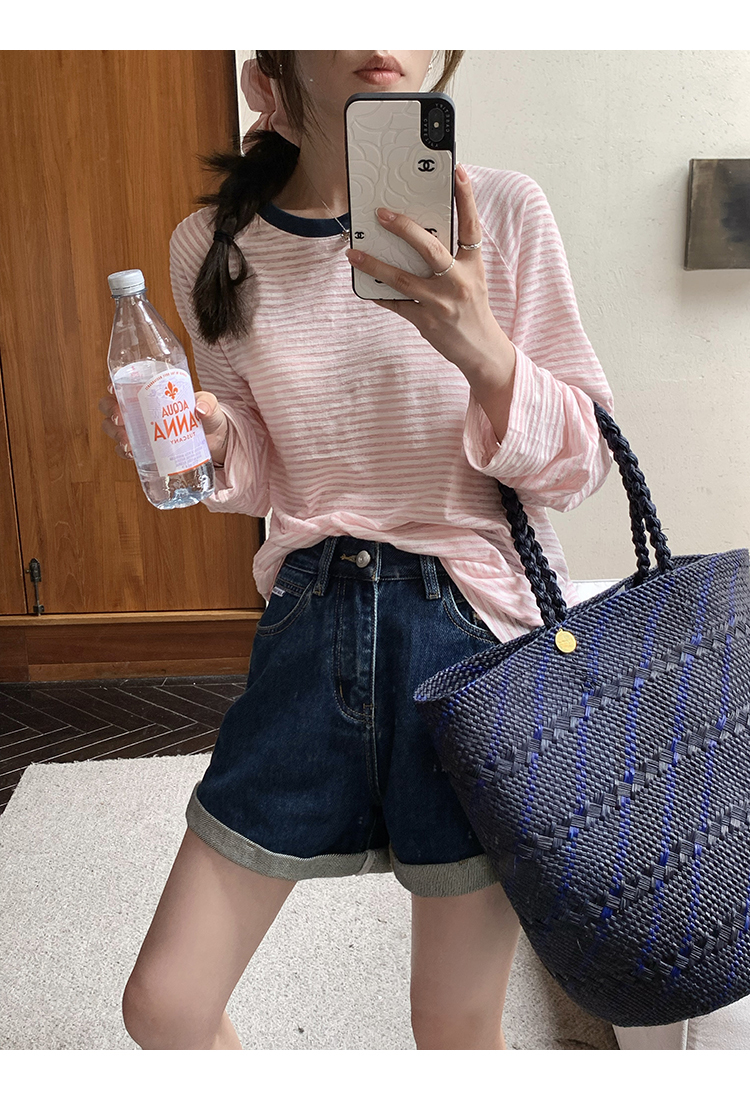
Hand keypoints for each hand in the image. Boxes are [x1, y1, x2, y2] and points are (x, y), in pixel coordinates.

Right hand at [98, 387, 228, 464]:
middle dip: (111, 412)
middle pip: (113, 407)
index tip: (113, 389)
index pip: (126, 385)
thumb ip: (208, 403)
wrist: (215, 442)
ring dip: (115, 433)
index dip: (114, 386)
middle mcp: (141, 410)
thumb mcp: (210, 406)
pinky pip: (126, 449)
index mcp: (152, 393)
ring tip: (126, 441)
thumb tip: (200, 409)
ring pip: (115, 428)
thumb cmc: (209, 417)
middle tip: (121, 419)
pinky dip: (124, 451)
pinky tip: (130, 452)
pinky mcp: (145, 449)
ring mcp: (141, 430)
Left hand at [345, 163, 515, 385]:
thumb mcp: (473, 279)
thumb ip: (453, 257)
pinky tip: (364, 285)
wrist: (481, 350)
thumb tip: (420, 234)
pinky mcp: (426, 321)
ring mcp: (440, 303)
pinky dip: (379, 294)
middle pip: (430, 249)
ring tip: (354, 252)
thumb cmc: (472, 308)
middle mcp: (458, 282)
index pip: (470, 227)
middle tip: (382, 213)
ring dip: (375, 264)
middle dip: (405, 229)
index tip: (457, 172)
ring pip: (402, 279)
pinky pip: (396, 304)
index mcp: (473, 266)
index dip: (466, 198)